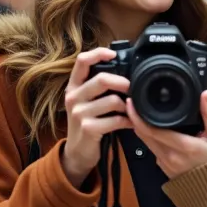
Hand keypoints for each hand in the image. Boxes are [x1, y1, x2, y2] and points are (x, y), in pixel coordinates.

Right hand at [62, 48, 130, 187]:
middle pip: (102, 79)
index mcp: (73, 87)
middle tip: (133, 88)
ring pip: (112, 101)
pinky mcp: (89, 128)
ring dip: (127, 106)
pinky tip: (130, 123)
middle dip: (123, 82)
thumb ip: (96, 87)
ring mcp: (79, 114)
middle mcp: (73, 98)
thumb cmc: (86, 123)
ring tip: (132, 110)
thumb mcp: (85, 102)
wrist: (77, 152)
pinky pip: (116, 120)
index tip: (113, 55)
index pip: (81, 61)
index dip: (98, 54)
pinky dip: (128, 121)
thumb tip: (122, 71)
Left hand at [126, 91, 206, 179]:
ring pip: (146, 142)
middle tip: (131, 103)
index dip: (138, 117)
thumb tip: (204, 94)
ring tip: (138, 112)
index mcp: (183, 146)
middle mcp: (169, 156)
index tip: (131, 104)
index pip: (153, 131)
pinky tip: (150, 128)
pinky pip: (152, 149)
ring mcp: (164, 163)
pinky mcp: (162, 167)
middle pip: (144, 135)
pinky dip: (149, 138)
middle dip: (135, 119)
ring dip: (140, 128)